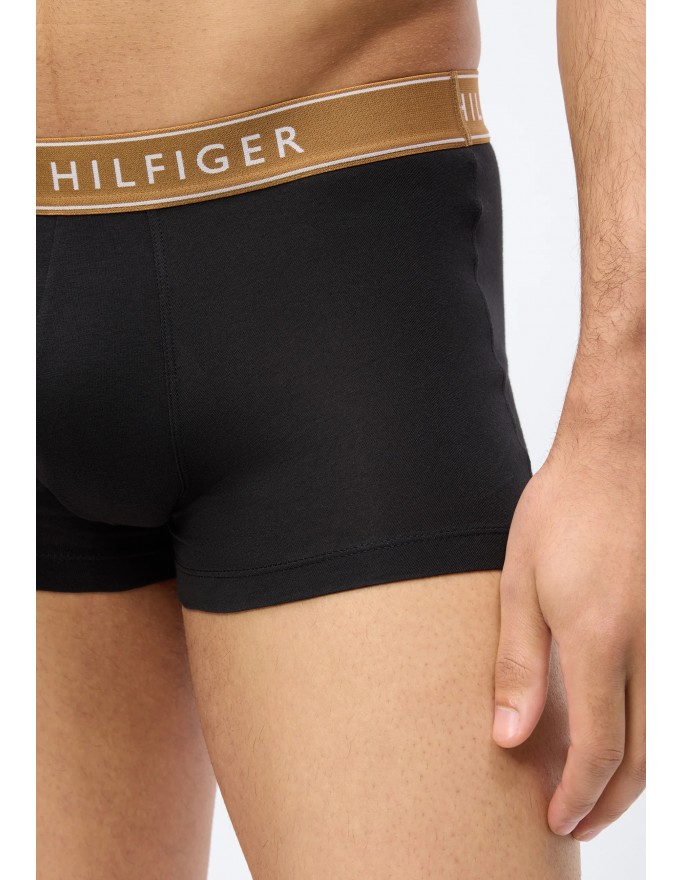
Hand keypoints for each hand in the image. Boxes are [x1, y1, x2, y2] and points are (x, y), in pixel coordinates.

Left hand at [492, 430, 644, 840]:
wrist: (623, 454)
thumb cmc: (566, 509)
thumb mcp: (521, 583)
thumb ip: (519, 665)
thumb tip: (510, 736)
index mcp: (599, 638)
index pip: (599, 751)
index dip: (578, 797)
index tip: (556, 821)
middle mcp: (652, 646)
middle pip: (647, 759)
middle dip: (611, 802)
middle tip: (578, 822)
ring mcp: (676, 634)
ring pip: (670, 736)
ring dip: (639, 777)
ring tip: (602, 793)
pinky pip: (673, 696)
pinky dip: (656, 731)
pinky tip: (631, 735)